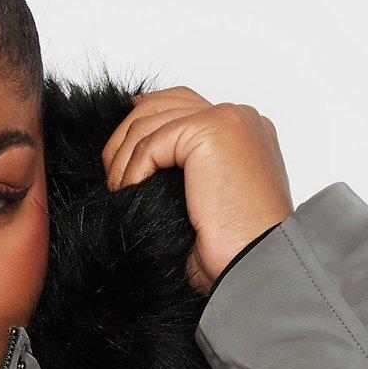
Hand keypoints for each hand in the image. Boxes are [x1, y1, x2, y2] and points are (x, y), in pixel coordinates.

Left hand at [100, 87, 293, 294]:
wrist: (256, 265)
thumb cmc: (234, 251)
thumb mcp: (205, 204)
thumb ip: (186, 174)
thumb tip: (141, 167)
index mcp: (244, 133)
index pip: (185, 108)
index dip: (147, 124)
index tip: (121, 153)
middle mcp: (241, 118)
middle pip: (165, 103)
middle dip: (127, 134)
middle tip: (111, 173)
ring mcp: (228, 120)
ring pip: (151, 120)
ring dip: (124, 158)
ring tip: (117, 192)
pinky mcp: (212, 130)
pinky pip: (151, 142)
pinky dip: (133, 169)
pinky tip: (130, 194)